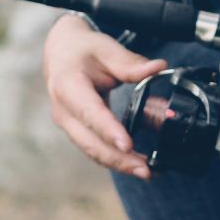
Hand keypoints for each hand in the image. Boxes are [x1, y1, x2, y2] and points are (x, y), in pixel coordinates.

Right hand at [42, 14, 167, 179]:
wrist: (61, 52)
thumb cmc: (83, 49)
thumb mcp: (106, 48)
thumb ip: (131, 63)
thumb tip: (159, 67)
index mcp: (68, 85)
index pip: (89, 112)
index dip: (108, 130)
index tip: (127, 145)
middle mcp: (63, 110)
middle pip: (90, 141)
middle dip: (118, 158)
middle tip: (146, 169)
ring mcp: (68, 124)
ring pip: (92, 150)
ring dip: (118, 163)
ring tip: (147, 171)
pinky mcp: (76, 131)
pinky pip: (94, 149)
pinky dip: (114, 159)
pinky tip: (135, 165)